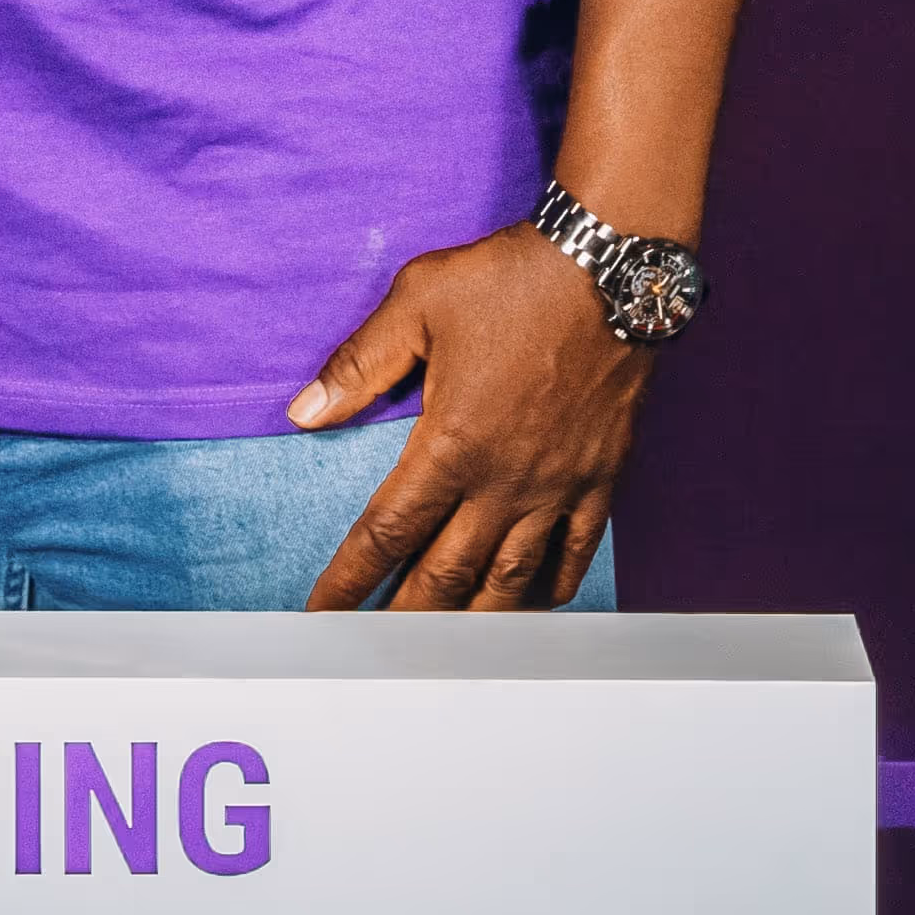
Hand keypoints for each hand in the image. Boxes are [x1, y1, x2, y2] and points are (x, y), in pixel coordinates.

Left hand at [289, 226, 650, 609]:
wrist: (611, 266)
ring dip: (470, 620)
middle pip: (444, 574)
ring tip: (441, 648)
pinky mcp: (599, 479)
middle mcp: (503, 481)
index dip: (350, 580)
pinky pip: (574, 553)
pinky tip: (528, 605)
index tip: (323, 614)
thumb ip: (359, 364)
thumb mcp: (417, 303)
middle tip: (373, 647)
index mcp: (451, 444)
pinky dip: (548, 590)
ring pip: (509, 581)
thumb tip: (304, 413)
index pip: (387, 532)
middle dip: (402, 617)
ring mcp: (556, 486)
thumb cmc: (511, 278)